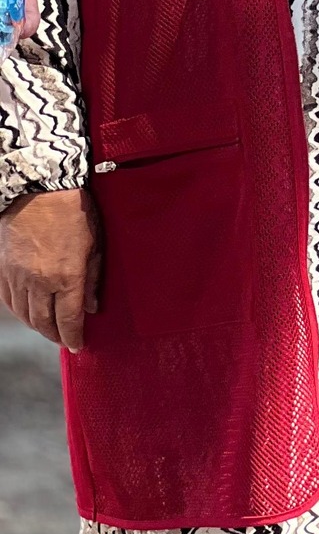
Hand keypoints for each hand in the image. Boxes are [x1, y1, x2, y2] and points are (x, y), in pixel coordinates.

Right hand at [0, 188, 101, 350]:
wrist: (38, 188)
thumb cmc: (73, 211)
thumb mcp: (94, 244)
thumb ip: (92, 278)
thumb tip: (92, 306)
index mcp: (66, 278)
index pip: (69, 320)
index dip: (73, 336)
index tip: (78, 346)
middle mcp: (39, 282)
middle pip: (44, 322)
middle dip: (55, 335)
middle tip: (65, 339)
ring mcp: (18, 277)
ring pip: (25, 314)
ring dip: (38, 326)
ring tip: (49, 329)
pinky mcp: (3, 269)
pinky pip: (9, 301)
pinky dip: (20, 312)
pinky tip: (29, 312)